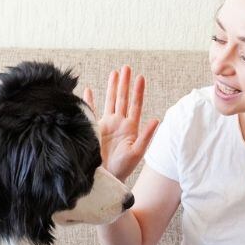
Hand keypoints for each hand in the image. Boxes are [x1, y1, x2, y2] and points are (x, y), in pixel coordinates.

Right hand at [83, 65, 158, 182]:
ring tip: (115, 72)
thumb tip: (156, 120)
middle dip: (124, 83)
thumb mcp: (136, 153)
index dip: (138, 91)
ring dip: (111, 87)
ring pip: (109, 101)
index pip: (135, 105)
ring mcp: (107, 125)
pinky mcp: (94, 129)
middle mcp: (119, 124)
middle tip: (126, 67)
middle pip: (122, 99)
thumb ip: (146, 136)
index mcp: (130, 128)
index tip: (140, 77)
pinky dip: (89, 101)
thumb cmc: (122, 169)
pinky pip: (91, 111)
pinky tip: (88, 90)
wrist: (105, 177)